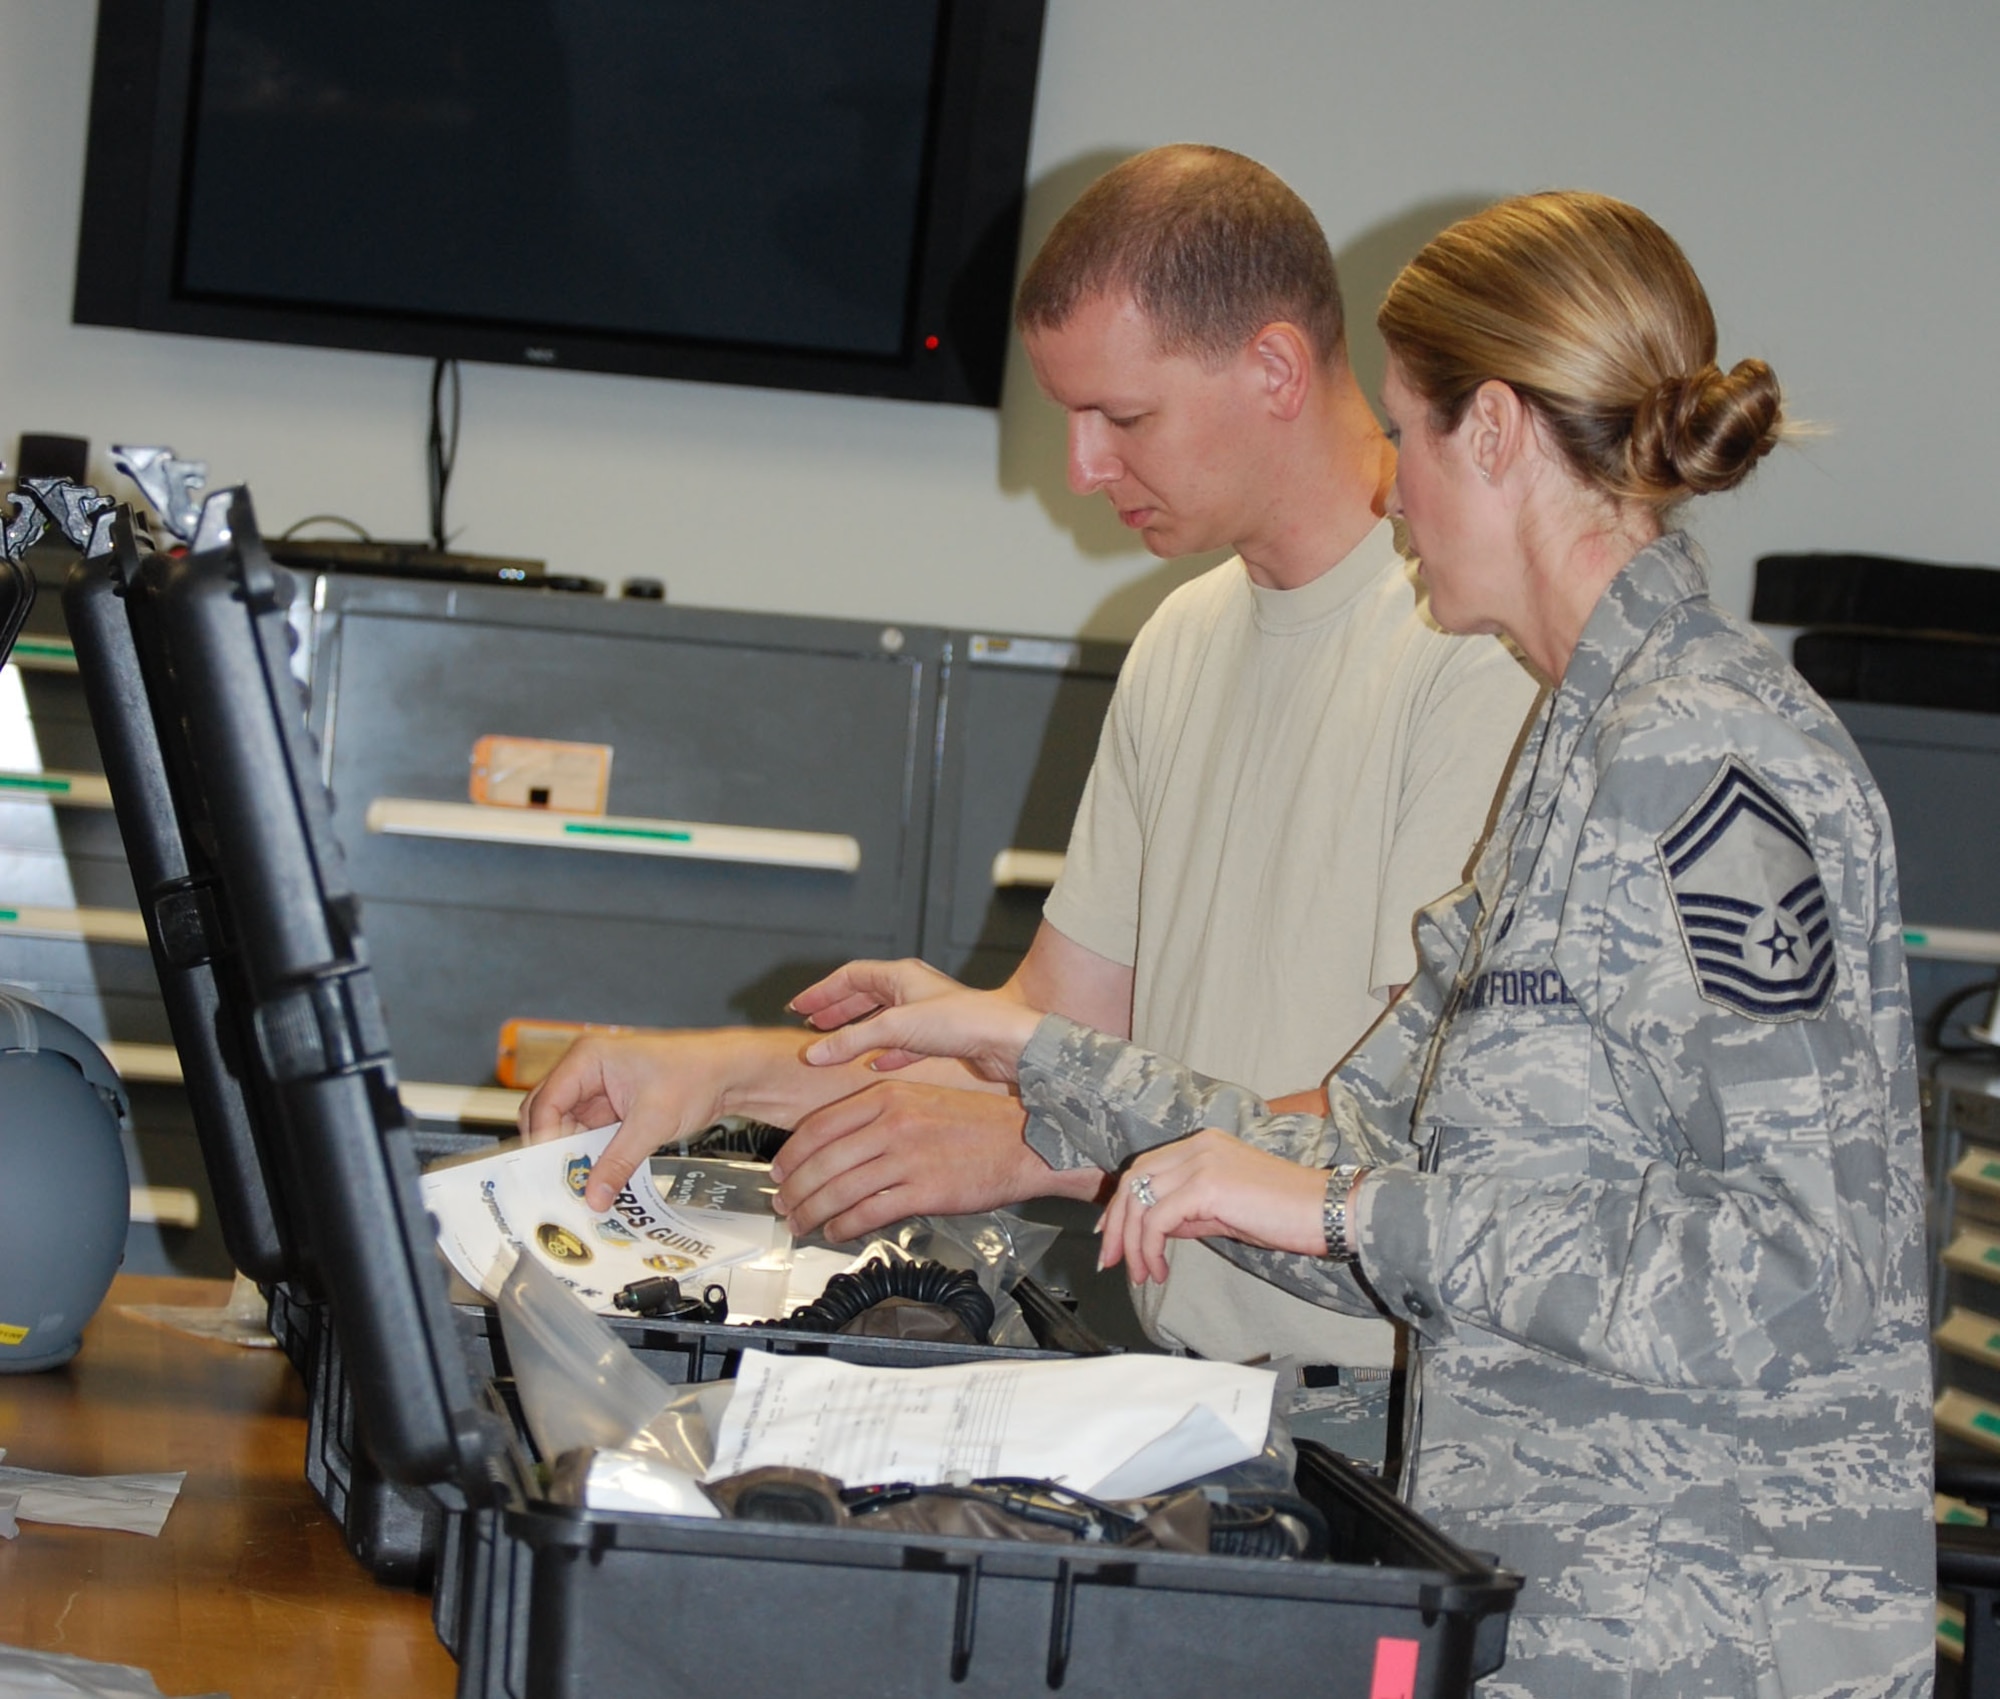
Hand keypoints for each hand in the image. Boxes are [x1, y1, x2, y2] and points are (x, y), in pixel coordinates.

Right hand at [518, 1030, 742, 1211]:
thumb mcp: (652, 1123)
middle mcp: (587, 1070)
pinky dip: (592, 1155)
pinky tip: (595, 1179)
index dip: (544, 1139)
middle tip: (556, 1185)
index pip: (546, 1102)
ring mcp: (599, 1089)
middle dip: (553, 1149)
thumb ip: (619, 1162)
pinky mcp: (613, 1106)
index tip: (548, 1174)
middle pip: (549, 1114)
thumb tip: (594, 1196)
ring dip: (573, 1156)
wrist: (729, 1072)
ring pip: (568, 1128)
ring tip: (575, 1188)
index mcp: (588, 1059)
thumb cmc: (695, 1075)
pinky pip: (591, 1134)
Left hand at [769, 1080, 1101, 1240]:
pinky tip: (836, 1232)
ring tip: (802, 1224)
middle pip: (822, 1162)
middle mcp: (892, 1124)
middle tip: (783, 1205)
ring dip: (812, 1213)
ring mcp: (907, 1158)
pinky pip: (869, 1212)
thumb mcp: (922, 1099)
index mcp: (887, 1096)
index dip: (791, 1155)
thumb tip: (840, 1143)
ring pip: (839, 1190)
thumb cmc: (978, 1122)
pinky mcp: (924, 1191)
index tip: (779, 1171)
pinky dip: (844, 1226)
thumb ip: (879, 1115)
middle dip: (794, 1190)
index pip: (820, 1127)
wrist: (1025, 1141)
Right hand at [792, 958, 1041, 1083]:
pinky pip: (903, 1043)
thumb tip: (815, 1051)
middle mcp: (914, 990)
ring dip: (857, 1031)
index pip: (850, 977)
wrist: (1008, 1041)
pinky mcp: (941, 1038)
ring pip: (882, 1020)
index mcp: (901, 976)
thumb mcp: (896, 1027)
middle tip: (811, 1023)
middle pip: (865, 995)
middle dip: (836, 1010)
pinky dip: (885, 1052)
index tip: (800, 1008)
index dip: (822, 992)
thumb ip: (852, 1039)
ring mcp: (927, 1014)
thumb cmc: (963, 1021)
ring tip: (835, 1044)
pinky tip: (875, 1065)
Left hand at [1099, 1129, 1332, 1283]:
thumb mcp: (1226, 1210)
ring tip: (1141, 1275)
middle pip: (1134, 1181)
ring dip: (1132, 1244)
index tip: (1111, 1238)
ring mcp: (1201, 1162)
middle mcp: (1198, 1146)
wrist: (1324, 1211)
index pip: (1144, 1169)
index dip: (1121, 1206)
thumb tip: (1158, 1230)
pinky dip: (1149, 1248)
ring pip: (1140, 1201)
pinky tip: (1160, 1270)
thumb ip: (1190, 1213)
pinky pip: (1158, 1219)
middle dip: (1116, 1226)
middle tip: (1111, 1262)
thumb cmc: (1284, 1214)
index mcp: (1202, 1145)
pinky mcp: (1206, 1185)